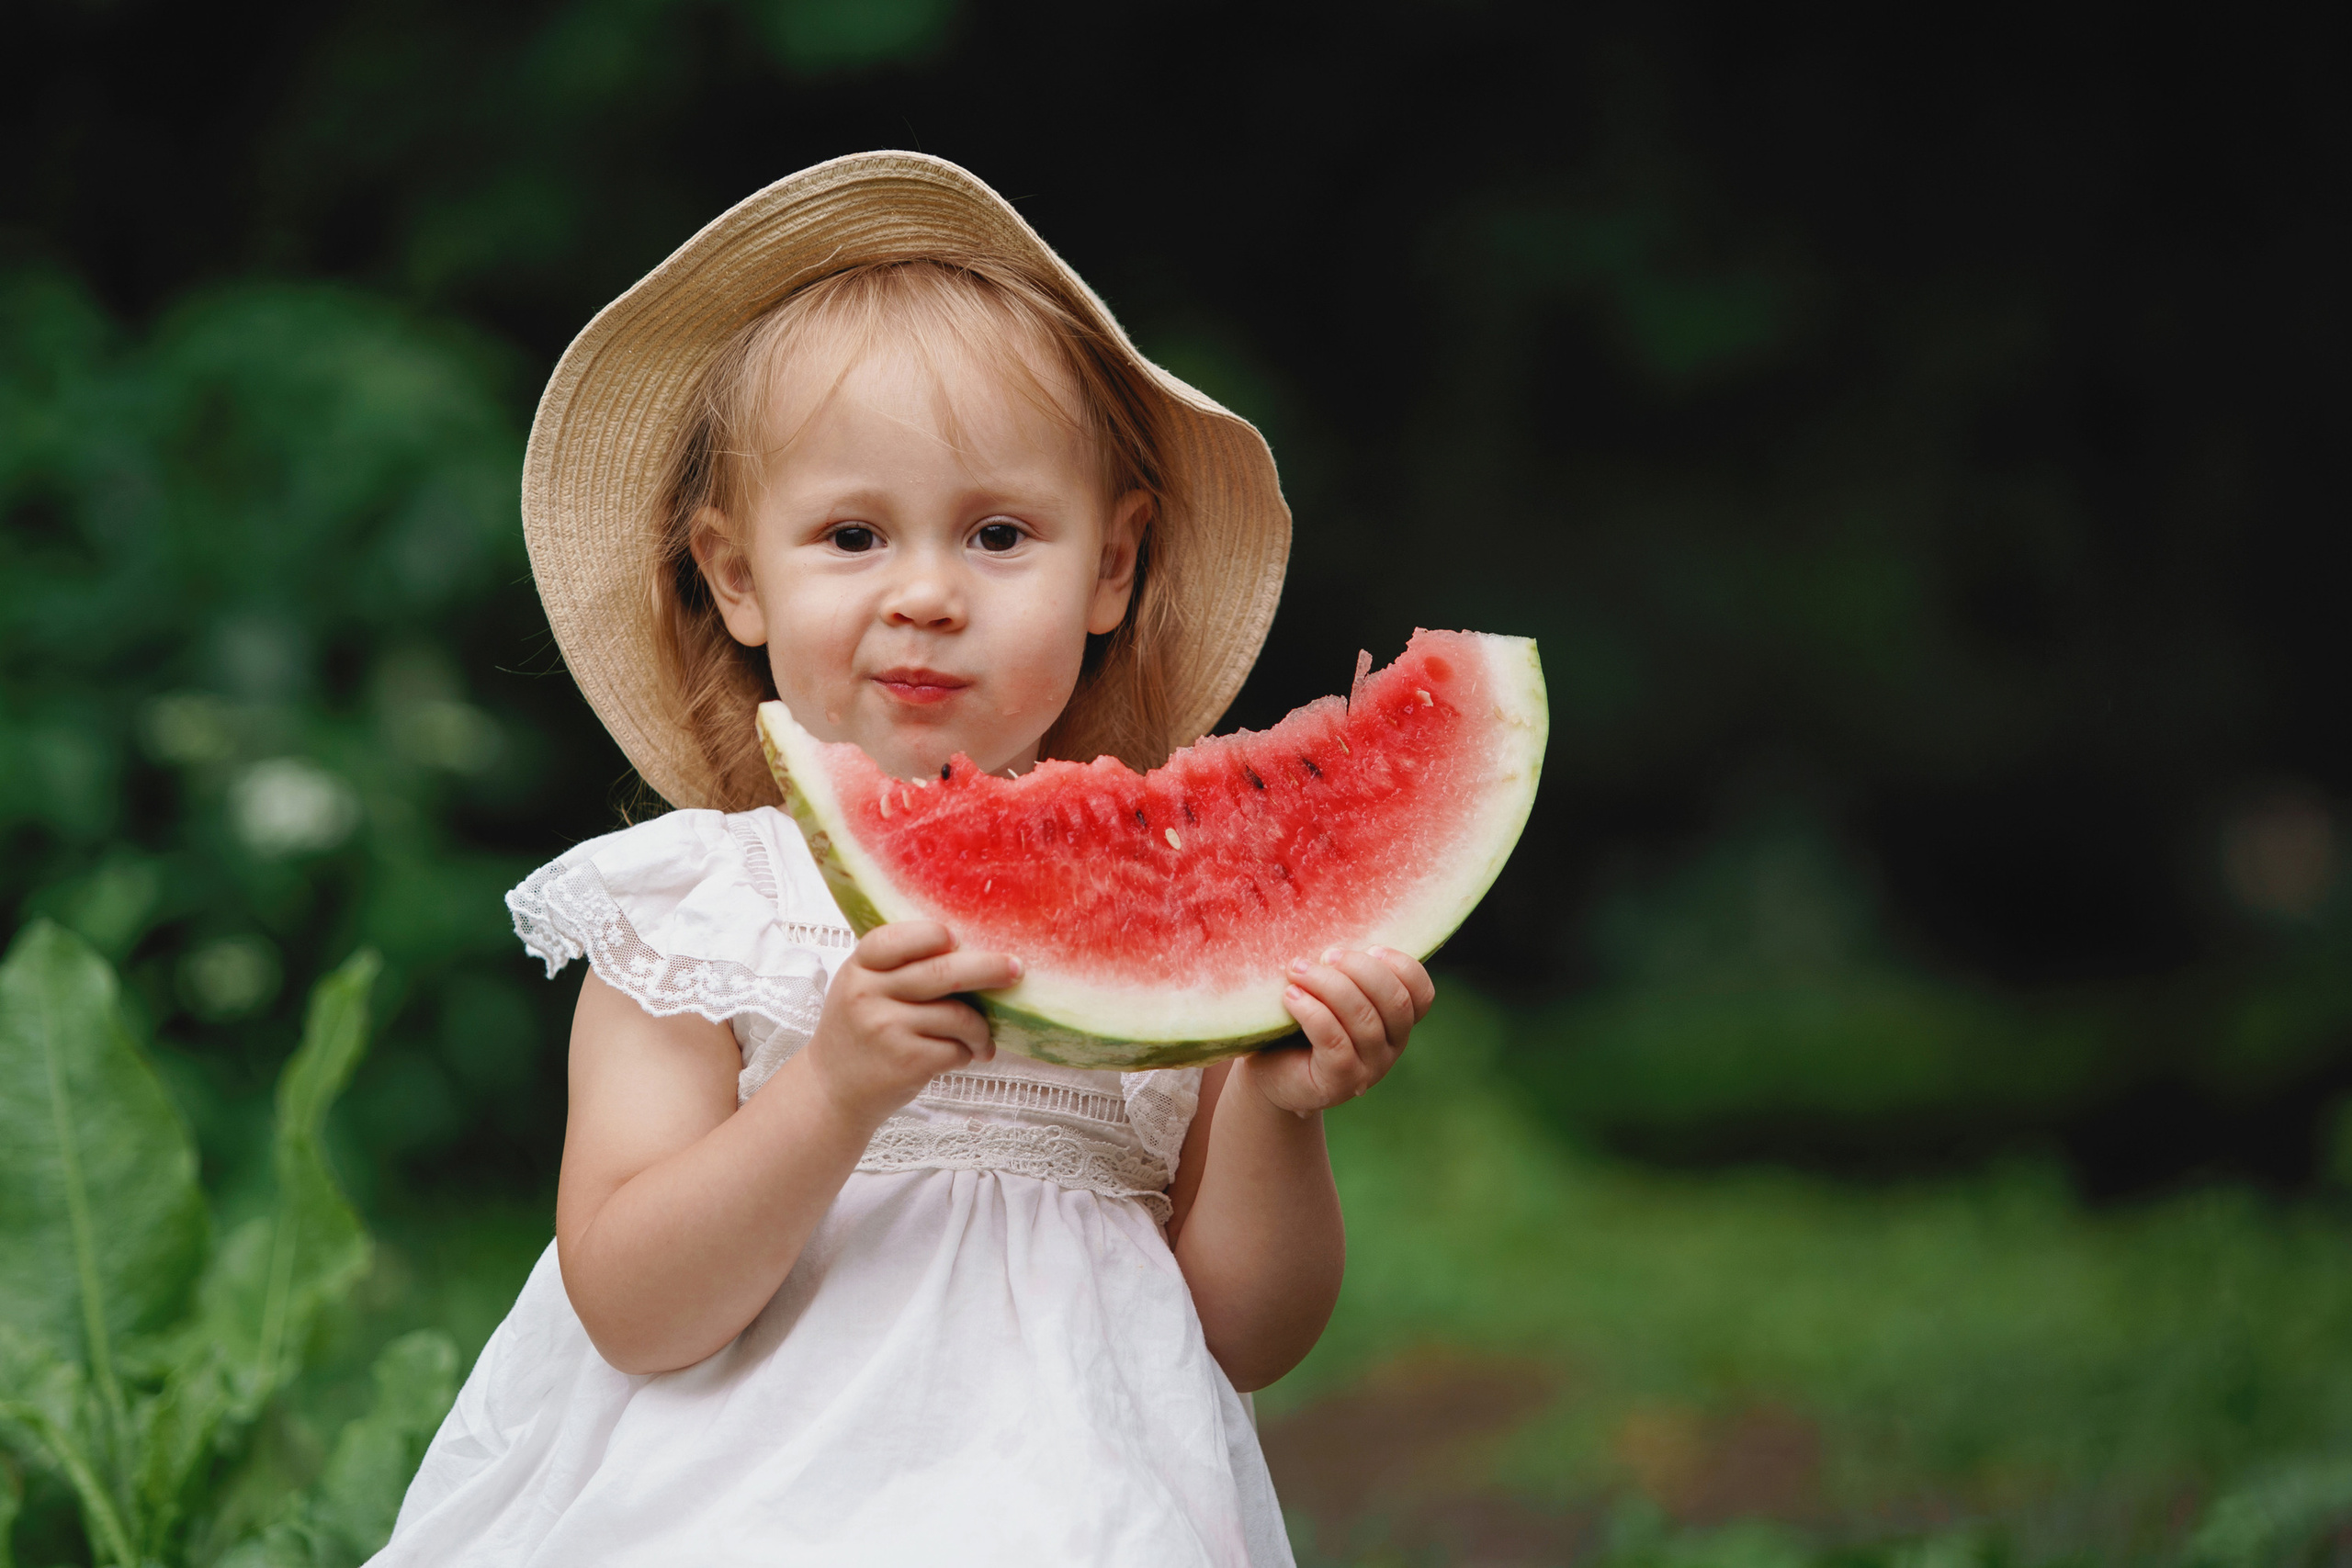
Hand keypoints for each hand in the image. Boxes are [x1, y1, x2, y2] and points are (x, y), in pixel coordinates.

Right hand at [803, 922, 1018, 1129]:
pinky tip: (963, 1055)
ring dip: (981, 1030)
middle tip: (1015, 970)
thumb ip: (897, 966)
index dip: (932, 935)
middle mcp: (869, 994)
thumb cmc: (859, 1030)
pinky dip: (968, 1053)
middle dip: (988, 969)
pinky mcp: (906, 1062)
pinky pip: (956, 1049)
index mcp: (859, 967)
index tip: (958, 938)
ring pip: (958, 1016)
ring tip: (982, 1039)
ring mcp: (887, 1029)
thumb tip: (970, 947)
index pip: (896, 939)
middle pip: (942, 973)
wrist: (832, 1089)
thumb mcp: (862, 986)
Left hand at [1244, 947, 1434, 1114]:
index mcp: (1395, 1021)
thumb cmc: (1298, 1023)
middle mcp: (1391, 1047)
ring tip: (1297, 969)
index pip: (1422, 994)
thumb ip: (1341, 968)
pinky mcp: (1339, 1083)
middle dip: (1362, 971)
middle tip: (1327, 955)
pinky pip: (1335, 1043)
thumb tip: (1334, 919)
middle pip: (1396, 1003)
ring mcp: (1368, 1069)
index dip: (1403, 967)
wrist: (1269, 1073)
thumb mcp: (1326, 991)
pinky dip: (1313, 1013)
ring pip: (1364, 1021)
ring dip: (1330, 986)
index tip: (1371, 947)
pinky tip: (1291, 996)